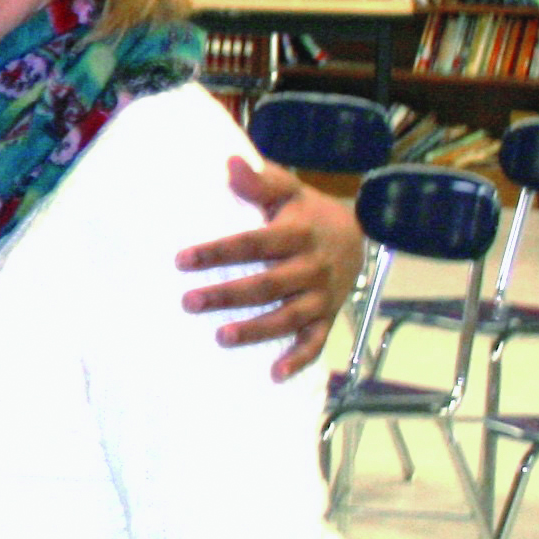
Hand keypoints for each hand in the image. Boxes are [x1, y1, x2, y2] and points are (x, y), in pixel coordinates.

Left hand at [175, 158, 362, 381]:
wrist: (358, 233)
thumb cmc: (305, 212)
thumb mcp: (288, 190)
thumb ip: (260, 181)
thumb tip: (229, 163)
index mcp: (298, 234)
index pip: (254, 244)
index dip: (218, 252)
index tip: (180, 260)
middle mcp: (311, 267)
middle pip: (268, 285)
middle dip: (228, 295)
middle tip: (188, 302)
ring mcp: (321, 295)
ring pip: (289, 317)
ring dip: (256, 330)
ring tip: (221, 338)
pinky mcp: (327, 316)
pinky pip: (315, 342)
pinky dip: (299, 359)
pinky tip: (275, 374)